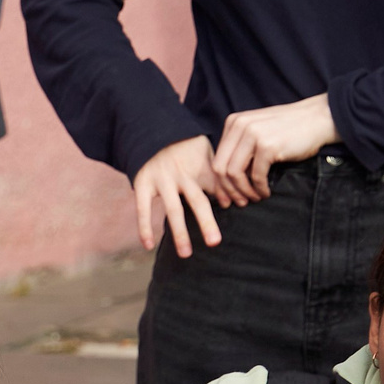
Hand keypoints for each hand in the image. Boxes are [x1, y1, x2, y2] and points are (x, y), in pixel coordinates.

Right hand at [131, 136, 223, 259]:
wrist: (155, 129)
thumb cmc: (186, 147)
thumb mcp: (207, 153)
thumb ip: (218, 176)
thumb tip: (234, 201)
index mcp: (200, 167)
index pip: (218, 187)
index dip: (227, 197)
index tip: (239, 205)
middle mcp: (182, 175)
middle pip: (197, 201)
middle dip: (206, 222)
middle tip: (214, 242)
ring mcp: (162, 180)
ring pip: (173, 209)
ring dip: (179, 232)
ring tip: (185, 254)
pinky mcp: (143, 182)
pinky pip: (143, 208)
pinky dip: (144, 227)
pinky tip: (148, 245)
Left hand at [210, 94, 337, 204]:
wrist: (318, 119)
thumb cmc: (289, 130)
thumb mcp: (257, 132)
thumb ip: (240, 148)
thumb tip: (225, 181)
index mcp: (234, 122)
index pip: (216, 159)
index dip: (219, 183)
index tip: (227, 198)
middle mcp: (240, 126)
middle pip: (220, 168)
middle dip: (228, 191)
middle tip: (239, 203)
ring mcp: (253, 134)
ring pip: (234, 174)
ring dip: (243, 191)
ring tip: (253, 198)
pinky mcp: (268, 146)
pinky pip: (256, 176)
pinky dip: (259, 189)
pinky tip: (266, 192)